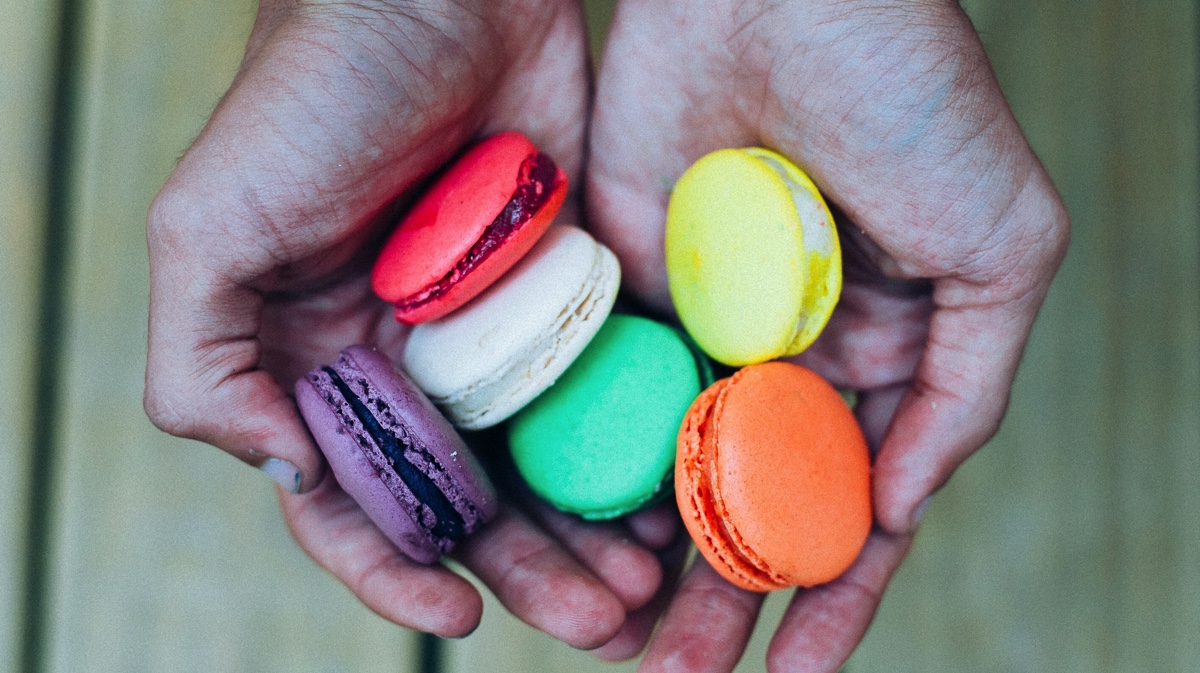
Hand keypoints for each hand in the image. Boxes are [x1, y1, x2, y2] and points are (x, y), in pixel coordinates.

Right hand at [144, 0, 661, 644]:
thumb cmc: (310, 95)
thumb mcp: (208, 226)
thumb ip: (203, 363)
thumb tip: (280, 470)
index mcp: (318, 365)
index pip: (353, 501)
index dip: (396, 569)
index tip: (460, 610)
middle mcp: (408, 366)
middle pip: (470, 503)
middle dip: (531, 572)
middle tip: (606, 621)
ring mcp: (495, 336)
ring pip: (548, 466)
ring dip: (594, 533)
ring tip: (653, 584)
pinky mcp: (569, 296)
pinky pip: (606, 392)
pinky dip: (636, 449)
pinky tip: (675, 491)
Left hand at [587, 0, 1068, 668]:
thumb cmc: (913, 93)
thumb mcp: (1000, 243)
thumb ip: (965, 382)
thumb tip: (901, 505)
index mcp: (878, 355)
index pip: (851, 504)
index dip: (830, 596)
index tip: (795, 671)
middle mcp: (785, 355)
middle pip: (749, 506)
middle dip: (723, 599)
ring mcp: (702, 327)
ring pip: (670, 470)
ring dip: (649, 559)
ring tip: (626, 642)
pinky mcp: (625, 288)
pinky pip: (605, 393)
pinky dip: (594, 468)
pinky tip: (577, 536)